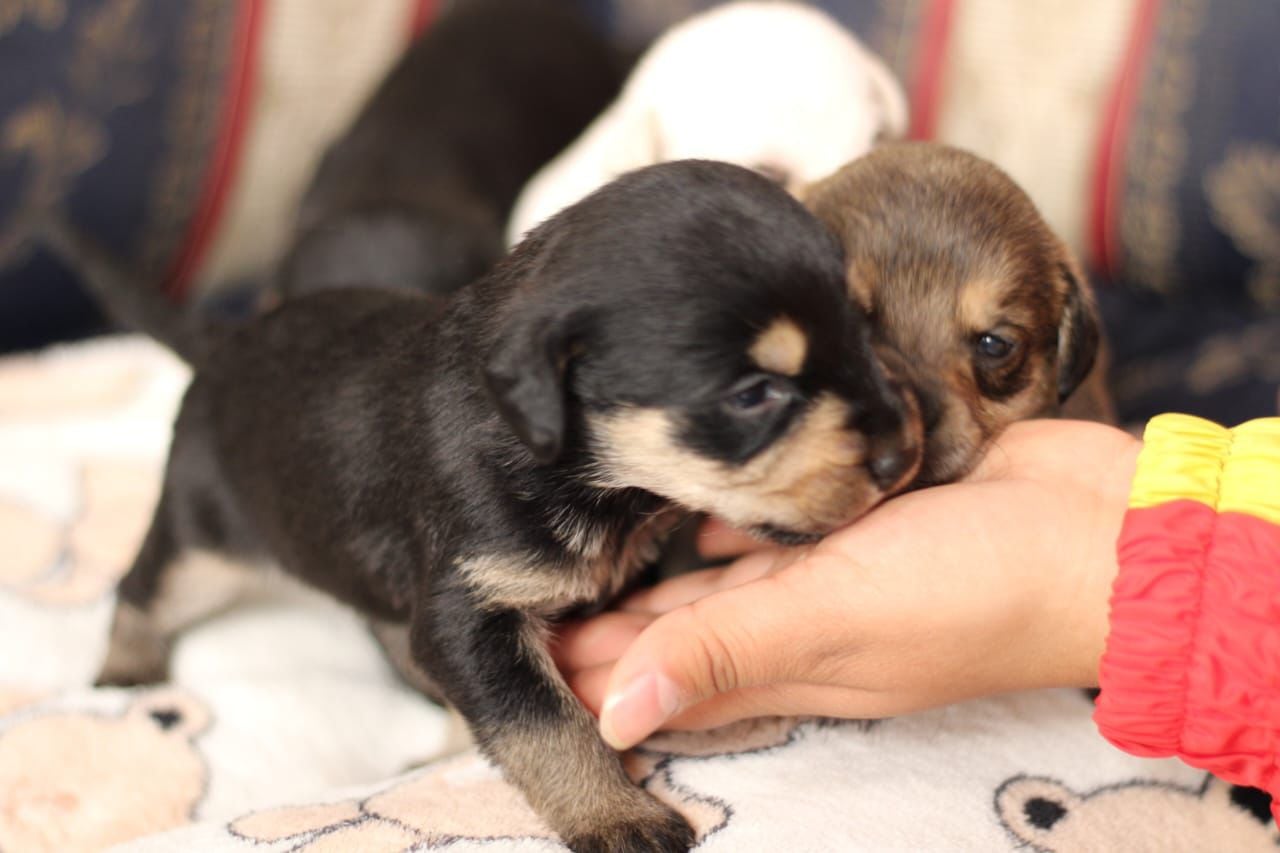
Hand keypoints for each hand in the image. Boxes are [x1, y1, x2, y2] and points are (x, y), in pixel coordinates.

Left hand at [552, 419, 1140, 749]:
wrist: (1102, 532)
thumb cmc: (977, 589)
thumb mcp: (837, 622)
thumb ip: (725, 654)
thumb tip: (612, 717)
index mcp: (793, 662)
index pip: (670, 680)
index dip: (599, 675)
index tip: (527, 658)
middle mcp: (807, 622)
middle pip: (688, 630)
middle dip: (614, 621)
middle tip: (540, 594)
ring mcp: (839, 567)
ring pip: (729, 575)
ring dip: (668, 571)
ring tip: (596, 547)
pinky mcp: (865, 512)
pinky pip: (784, 519)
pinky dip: (738, 516)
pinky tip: (700, 498)